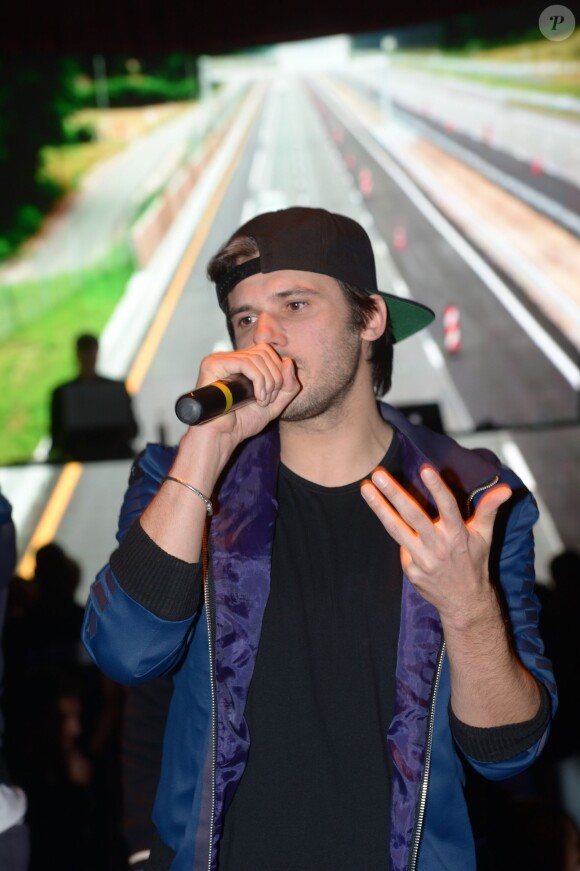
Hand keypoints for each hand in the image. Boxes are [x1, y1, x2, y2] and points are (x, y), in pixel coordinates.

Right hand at [190, 342, 300, 443]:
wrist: (222, 437)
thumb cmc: (242, 423)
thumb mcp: (274, 405)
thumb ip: (288, 386)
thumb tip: (288, 361)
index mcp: (240, 363)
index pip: (266, 350)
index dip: (278, 369)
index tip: (276, 394)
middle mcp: (229, 358)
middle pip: (264, 350)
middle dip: (275, 376)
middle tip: (269, 399)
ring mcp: (219, 360)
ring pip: (257, 357)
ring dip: (268, 381)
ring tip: (262, 401)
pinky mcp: (213, 365)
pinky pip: (246, 363)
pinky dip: (258, 380)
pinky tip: (257, 397)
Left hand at [361, 465, 511, 628]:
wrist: (465, 602)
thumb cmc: (474, 562)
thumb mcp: (485, 536)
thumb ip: (489, 509)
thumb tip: (505, 489)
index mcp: (458, 534)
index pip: (448, 507)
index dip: (437, 488)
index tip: (425, 469)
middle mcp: (439, 546)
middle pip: (414, 516)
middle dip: (394, 493)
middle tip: (378, 474)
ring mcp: (423, 559)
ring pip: (397, 529)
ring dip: (379, 508)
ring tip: (365, 489)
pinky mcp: (411, 570)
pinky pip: (401, 547)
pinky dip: (396, 533)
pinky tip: (388, 519)